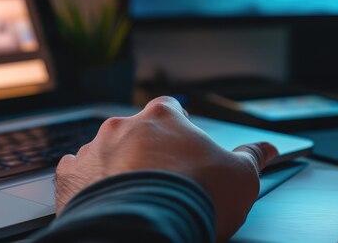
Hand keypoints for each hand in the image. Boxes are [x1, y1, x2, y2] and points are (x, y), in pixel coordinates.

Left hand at [54, 96, 277, 241]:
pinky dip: (89, 184)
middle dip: (147, 152)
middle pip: (137, 132)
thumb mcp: (241, 178)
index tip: (184, 151)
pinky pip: (78, 173)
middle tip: (162, 183)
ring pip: (107, 152)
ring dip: (118, 168)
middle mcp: (125, 125)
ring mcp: (94, 149)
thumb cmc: (196, 198)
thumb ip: (253, 157)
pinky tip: (105, 202)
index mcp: (164, 118)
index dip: (179, 130)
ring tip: (134, 197)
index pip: (171, 109)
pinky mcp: (70, 176)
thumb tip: (268, 149)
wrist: (145, 229)